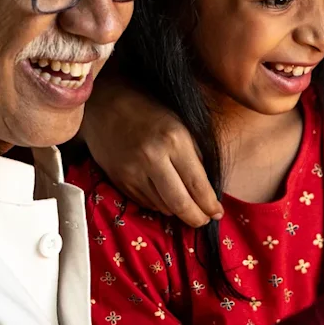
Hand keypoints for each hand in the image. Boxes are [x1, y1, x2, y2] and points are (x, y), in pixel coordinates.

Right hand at [80, 78, 222, 225]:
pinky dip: (159, 204)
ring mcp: (133, 172)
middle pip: (179, 203)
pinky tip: (164, 196)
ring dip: (177, 211)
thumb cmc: (149, 111)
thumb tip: (208, 189)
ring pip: (162, 207)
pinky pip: (145, 203)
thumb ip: (196, 155)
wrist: (105, 104)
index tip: (217, 213)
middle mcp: (152, 158)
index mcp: (174, 140)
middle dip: (196, 218)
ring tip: (186, 206)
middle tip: (203, 220)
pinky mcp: (119, 180)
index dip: (210, 204)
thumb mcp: (181, 124)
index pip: (197, 184)